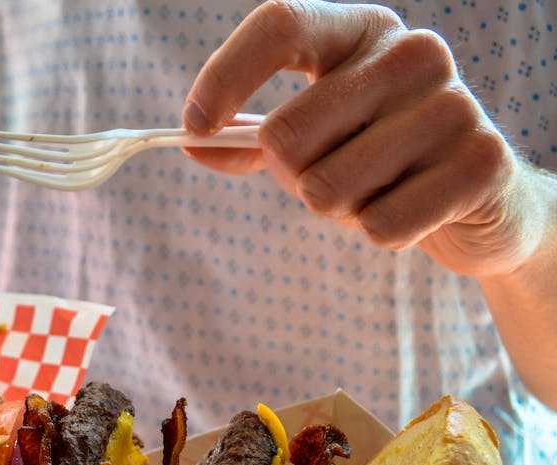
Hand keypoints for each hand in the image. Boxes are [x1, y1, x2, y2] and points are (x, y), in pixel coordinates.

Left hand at [181, 0, 543, 279]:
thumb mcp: (312, 137)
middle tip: (329, 177)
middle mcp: (412, 54)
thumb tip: (190, 141)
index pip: (281, 24)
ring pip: (327, 189)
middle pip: (286, 134)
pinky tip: (411, 211)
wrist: (480, 195)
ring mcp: (454, 105)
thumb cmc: (375, 156)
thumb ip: (249, 139)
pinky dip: (379, 233)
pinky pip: (378, 225)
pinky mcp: (482, 163)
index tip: (194, 123)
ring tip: (377, 190)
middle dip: (291, 177)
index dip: (227, 75)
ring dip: (337, 210)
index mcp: (362, 31)